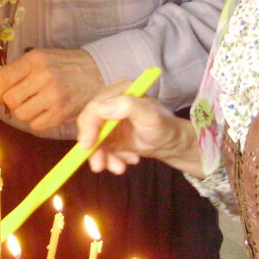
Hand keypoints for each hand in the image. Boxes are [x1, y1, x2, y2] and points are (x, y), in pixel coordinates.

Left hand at [0, 48, 103, 130]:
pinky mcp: (62, 113)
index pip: (2, 79)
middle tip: (20, 99)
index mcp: (35, 60)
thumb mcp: (40, 58)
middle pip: (10, 100)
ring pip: (21, 115)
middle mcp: (43, 77)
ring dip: (24, 112)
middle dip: (11, 102)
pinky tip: (45, 111)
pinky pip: (36, 125)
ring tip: (35, 105)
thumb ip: (15, 69)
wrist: (97, 72)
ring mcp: (54, 96)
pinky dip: (37, 121)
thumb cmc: (64, 65)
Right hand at [76, 81, 197, 175]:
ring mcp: (107, 120)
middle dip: (95, 148)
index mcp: (118, 91)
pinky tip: (128, 160)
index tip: (88, 146)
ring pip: (93, 141)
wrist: (171, 143)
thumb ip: (128, 107)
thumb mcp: (149, 116)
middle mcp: (109, 103)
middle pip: (89, 125)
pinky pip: (101, 150)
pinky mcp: (108, 135)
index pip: (94, 108)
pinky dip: (111, 159)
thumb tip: (101, 108)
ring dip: (104, 158)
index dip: (88, 127)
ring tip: (121, 168)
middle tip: (100, 166)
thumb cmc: (163, 126)